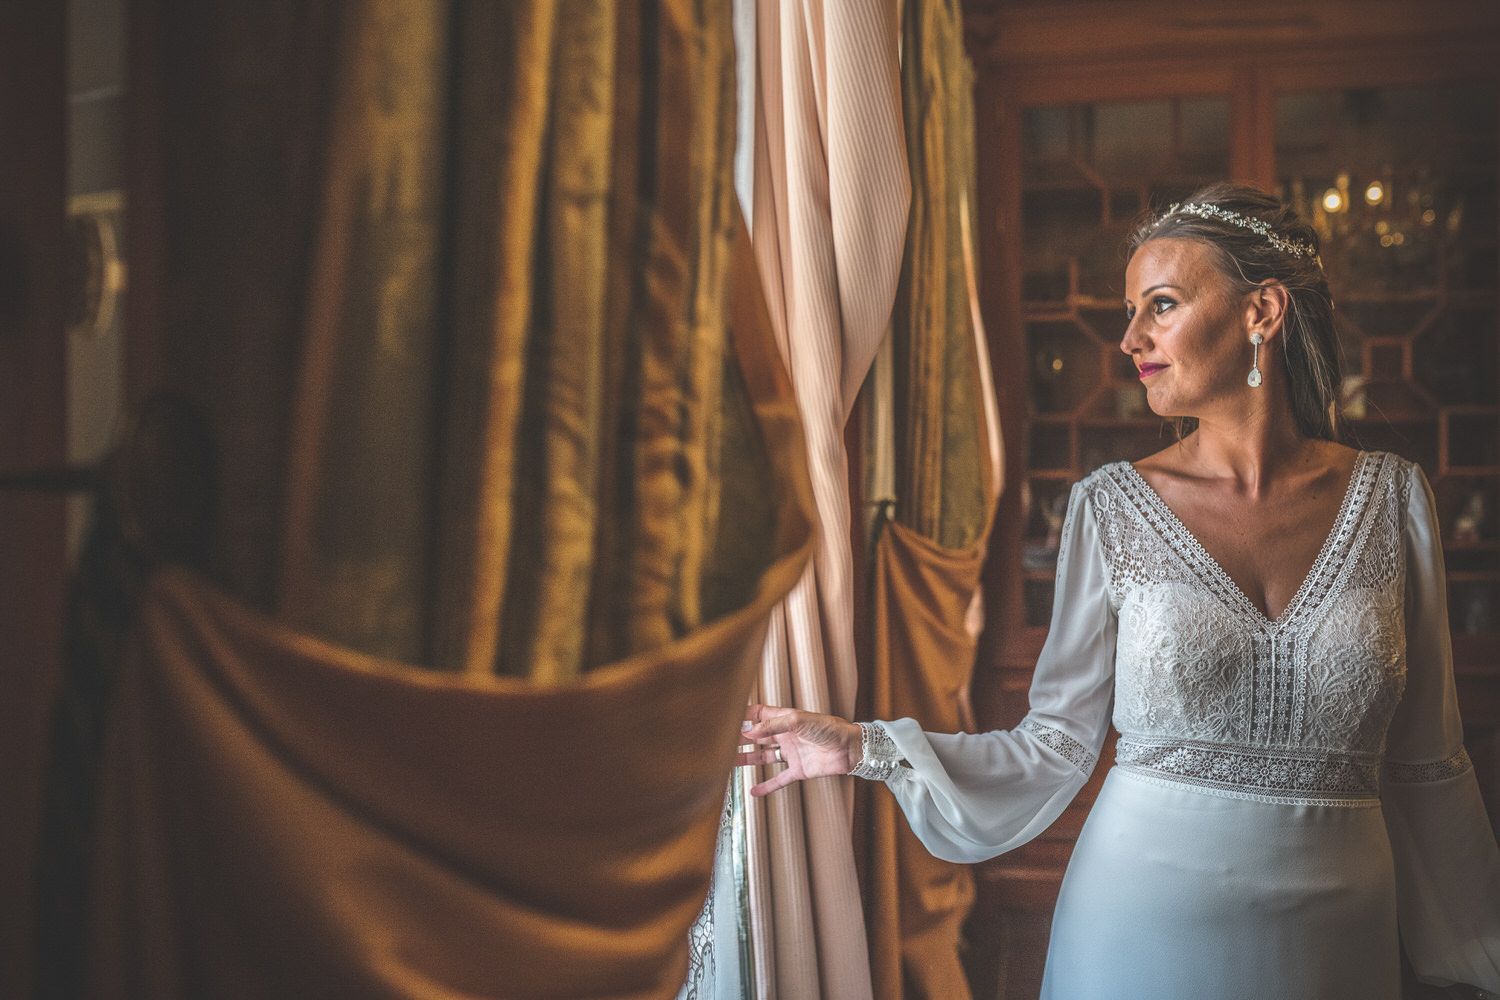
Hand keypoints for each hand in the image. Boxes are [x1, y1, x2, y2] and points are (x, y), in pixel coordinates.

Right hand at [735, 703, 861, 796]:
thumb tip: (749, 731)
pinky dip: (766, 786)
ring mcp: (791, 753)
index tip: (727, 718)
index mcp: (785, 719)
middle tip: (722, 742)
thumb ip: (773, 725)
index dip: (745, 716)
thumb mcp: (798, 720)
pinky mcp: (798, 770)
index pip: (760, 714)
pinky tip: (753, 791)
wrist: (850, 748)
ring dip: (747, 759)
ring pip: (764, 757)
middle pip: (758, 736)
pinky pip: (779, 779)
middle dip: (741, 738)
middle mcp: (786, 735)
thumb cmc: (829, 728)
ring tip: (729, 763)